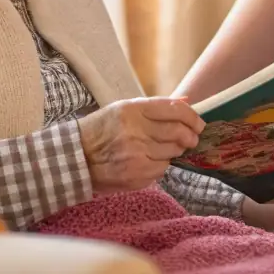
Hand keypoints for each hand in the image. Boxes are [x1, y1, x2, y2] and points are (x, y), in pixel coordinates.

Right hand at [78, 97, 204, 194]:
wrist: (75, 158)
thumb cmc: (100, 131)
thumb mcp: (122, 109)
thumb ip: (155, 107)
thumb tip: (187, 100)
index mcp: (133, 109)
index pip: (175, 109)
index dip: (192, 117)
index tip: (198, 123)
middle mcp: (136, 130)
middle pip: (179, 132)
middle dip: (190, 136)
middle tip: (191, 139)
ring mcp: (137, 153)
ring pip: (173, 151)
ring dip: (174, 151)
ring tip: (163, 149)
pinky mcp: (137, 173)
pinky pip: (162, 168)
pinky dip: (161, 165)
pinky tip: (149, 161)